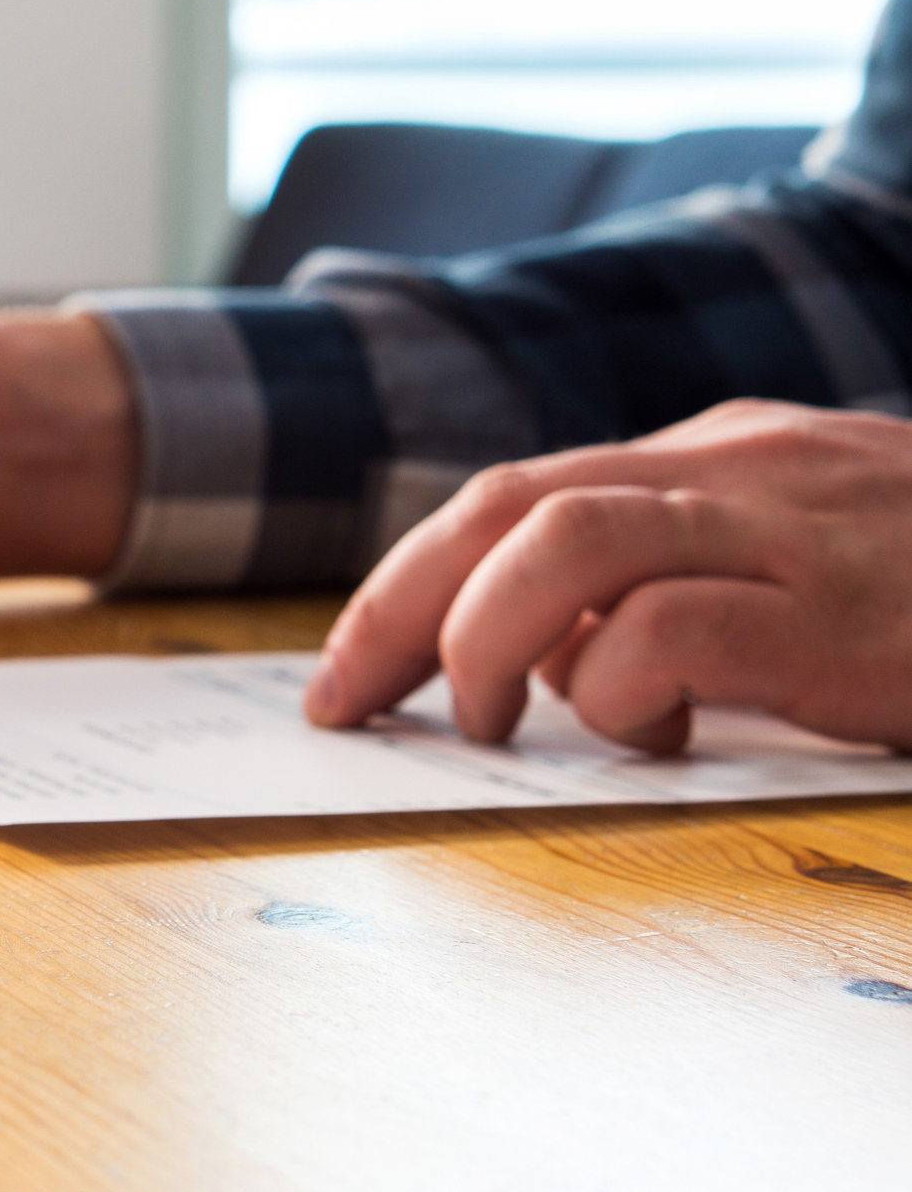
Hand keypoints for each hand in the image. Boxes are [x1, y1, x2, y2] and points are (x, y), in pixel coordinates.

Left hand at [303, 399, 911, 753]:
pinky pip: (678, 627)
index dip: (399, 582)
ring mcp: (796, 530)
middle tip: (350, 705)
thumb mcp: (795, 557)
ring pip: (568, 541)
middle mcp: (737, 471)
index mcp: (710, 457)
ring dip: (486, 639)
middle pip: (507, 506)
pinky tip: (643, 734)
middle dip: (397, 607)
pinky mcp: (850, 612)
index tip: (339, 676)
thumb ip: (668, 582)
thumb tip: (531, 657)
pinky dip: (618, 688)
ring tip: (482, 722)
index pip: (509, 496)